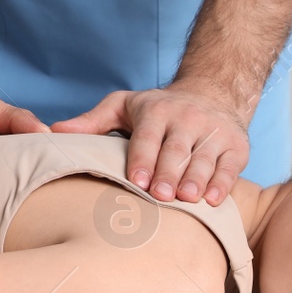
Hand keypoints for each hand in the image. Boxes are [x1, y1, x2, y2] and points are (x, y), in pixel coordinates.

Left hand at [50, 83, 249, 206]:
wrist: (213, 92)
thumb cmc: (159, 108)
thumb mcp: (124, 105)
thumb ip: (92, 120)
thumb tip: (54, 131)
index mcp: (157, 111)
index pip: (148, 136)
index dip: (143, 158)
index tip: (136, 180)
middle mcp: (187, 118)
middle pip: (177, 149)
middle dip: (168, 173)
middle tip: (160, 196)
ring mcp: (214, 132)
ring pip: (204, 158)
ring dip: (196, 179)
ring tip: (186, 199)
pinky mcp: (236, 146)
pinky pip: (229, 167)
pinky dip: (222, 183)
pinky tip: (212, 200)